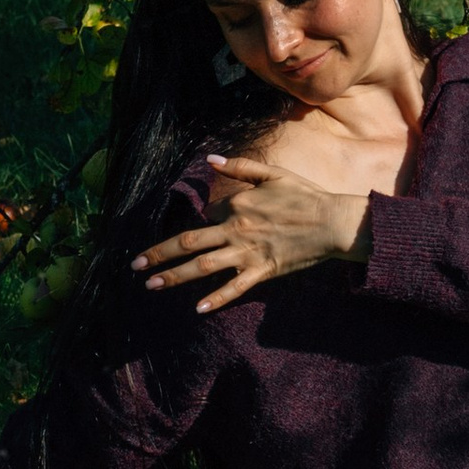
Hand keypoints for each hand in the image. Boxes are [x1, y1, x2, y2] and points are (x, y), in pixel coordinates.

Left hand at [136, 151, 370, 312]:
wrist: (333, 221)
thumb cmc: (305, 196)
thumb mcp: (273, 173)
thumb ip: (240, 167)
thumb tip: (209, 160)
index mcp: (238, 205)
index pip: (209, 213)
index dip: (207, 218)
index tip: (212, 224)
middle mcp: (236, 229)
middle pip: (189, 242)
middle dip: (159, 254)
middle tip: (136, 265)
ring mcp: (247, 253)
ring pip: (203, 266)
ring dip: (174, 276)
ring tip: (151, 284)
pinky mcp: (262, 272)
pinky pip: (234, 288)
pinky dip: (216, 299)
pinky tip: (197, 309)